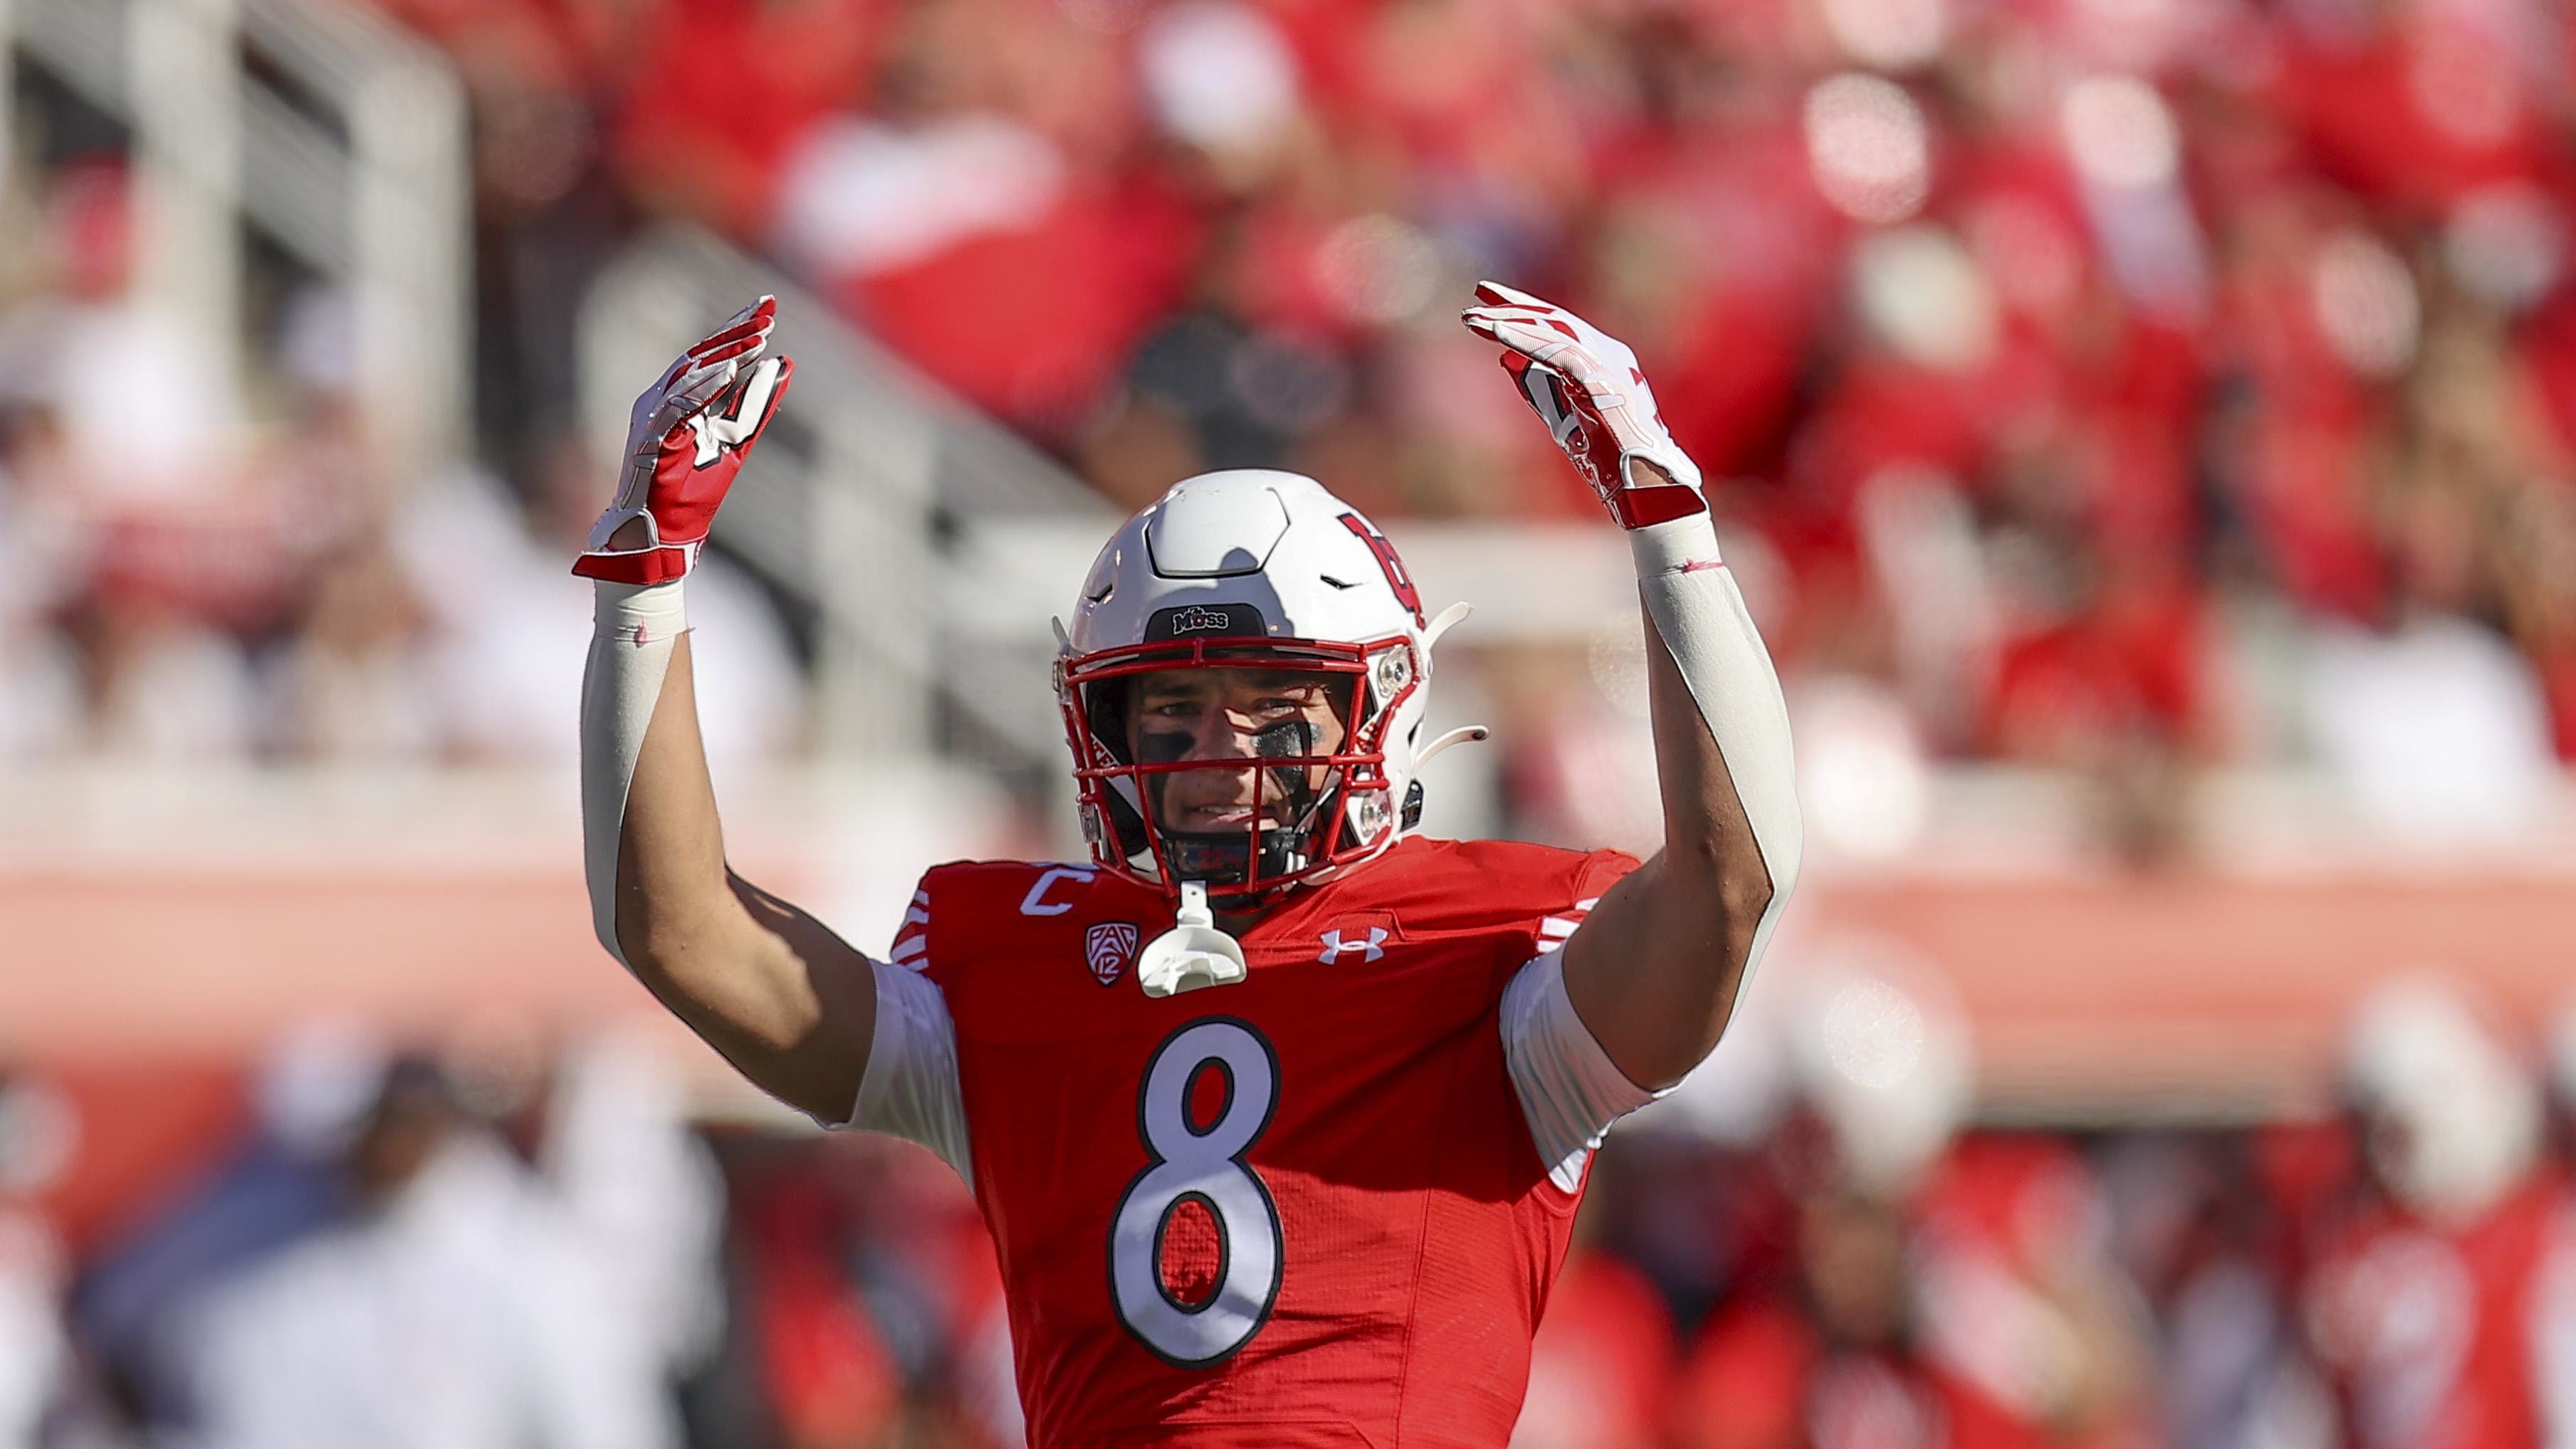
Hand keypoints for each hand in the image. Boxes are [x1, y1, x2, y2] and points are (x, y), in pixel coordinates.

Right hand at [573, 297, 794, 584]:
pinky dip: (703, 387)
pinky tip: (729, 372)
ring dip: (725, 353)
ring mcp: (651, 416)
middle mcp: (660, 400)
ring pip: (689, 373)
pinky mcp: (649, 438)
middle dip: (735, 329)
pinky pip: (677, 405)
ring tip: (759, 336)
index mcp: (678, 399)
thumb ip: (756, 407)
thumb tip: (784, 367)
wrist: (658, 534)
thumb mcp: (735, 443)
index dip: (738, 328)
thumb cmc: (690, 492)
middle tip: (767, 308)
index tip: (767, 307)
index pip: (710, 354)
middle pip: (700, 354)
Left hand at [1461, 281, 1706, 529]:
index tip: (1488, 304)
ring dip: (1511, 321)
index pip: (1559, 327)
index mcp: (1603, 362)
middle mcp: (1609, 355)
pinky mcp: (1604, 379)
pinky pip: (1559, 351)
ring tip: (1474, 318)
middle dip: (1515, 305)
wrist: (1645, 487)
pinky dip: (1526, 339)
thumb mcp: (1562, 418)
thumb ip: (1537, 389)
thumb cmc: (1610, 460)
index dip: (1524, 313)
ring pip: (1554, 329)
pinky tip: (1498, 333)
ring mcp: (1610, 364)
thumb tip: (1506, 359)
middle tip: (1479, 292)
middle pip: (1556, 319)